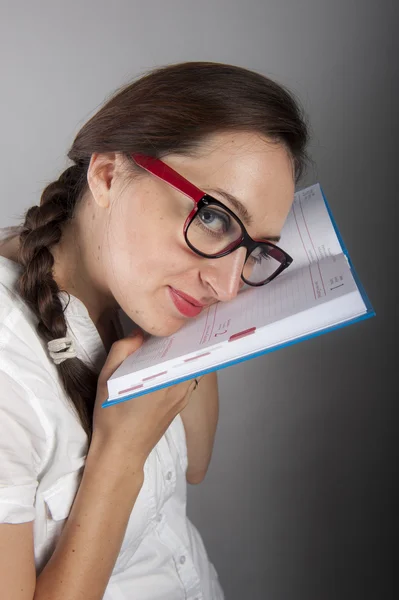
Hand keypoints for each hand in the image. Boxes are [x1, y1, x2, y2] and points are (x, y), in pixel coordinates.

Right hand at [90, 331, 195, 467]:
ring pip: (190, 367)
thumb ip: (122, 350)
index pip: (181, 346)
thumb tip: (139, 334)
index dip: (180, 331)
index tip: (175, 319)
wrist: (121, 452)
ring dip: (183, 355)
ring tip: (172, 341)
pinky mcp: (182, 405)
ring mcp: (183, 397)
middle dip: (182, 340)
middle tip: (173, 326)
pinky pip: (187, 379)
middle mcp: (179, 386)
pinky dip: (181, 368)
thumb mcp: (107, 379)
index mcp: (163, 377)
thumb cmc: (111, 415)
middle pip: (188, 355)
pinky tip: (169, 363)